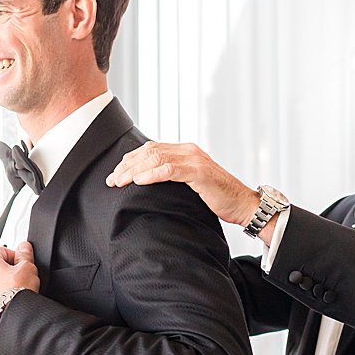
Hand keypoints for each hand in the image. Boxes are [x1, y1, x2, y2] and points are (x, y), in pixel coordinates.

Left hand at [0, 241, 40, 310]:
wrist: (10, 317)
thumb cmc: (15, 293)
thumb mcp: (27, 268)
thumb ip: (25, 255)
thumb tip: (24, 247)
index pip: (2, 250)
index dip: (16, 256)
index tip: (23, 263)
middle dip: (9, 270)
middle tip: (21, 277)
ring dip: (3, 284)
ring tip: (16, 290)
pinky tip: (10, 300)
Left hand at [106, 142, 260, 225]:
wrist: (243, 205)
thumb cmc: (218, 198)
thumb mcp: (191, 184)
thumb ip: (174, 178)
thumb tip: (148, 185)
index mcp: (185, 152)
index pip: (151, 149)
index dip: (130, 160)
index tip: (116, 174)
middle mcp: (188, 151)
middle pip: (149, 151)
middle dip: (127, 165)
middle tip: (112, 180)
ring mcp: (194, 160)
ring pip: (156, 158)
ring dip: (134, 170)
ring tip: (119, 182)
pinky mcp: (199, 173)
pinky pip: (170, 170)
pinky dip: (151, 175)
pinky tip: (139, 181)